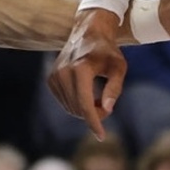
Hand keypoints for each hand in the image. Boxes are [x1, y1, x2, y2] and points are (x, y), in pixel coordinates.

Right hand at [47, 8, 125, 137]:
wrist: (88, 33)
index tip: (101, 136)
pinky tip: (86, 93)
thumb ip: (114, 89)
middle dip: (95, 114)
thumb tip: (107, 109)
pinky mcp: (51, 79)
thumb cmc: (108, 51)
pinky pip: (64, 102)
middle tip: (107, 105)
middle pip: (78, 108)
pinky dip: (76, 104)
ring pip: (70, 108)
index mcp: (80, 68)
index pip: (85, 103)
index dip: (94, 122)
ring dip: (86, 109)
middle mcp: (63, 72)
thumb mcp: (119, 68)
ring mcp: (54, 76)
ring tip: (99, 96)